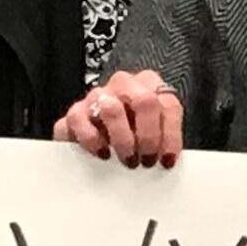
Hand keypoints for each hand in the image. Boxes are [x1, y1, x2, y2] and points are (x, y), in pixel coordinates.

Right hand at [55, 71, 183, 165]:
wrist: (93, 135)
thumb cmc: (130, 133)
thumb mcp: (152, 133)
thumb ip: (162, 139)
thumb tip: (166, 160)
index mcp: (150, 86)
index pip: (168, 104)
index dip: (171, 135)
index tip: (167, 159)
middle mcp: (124, 85)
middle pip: (144, 101)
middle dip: (148, 136)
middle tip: (146, 160)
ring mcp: (98, 95)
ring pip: (112, 109)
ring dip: (123, 139)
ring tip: (128, 159)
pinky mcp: (75, 112)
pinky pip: (81, 121)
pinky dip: (93, 141)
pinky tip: (103, 153)